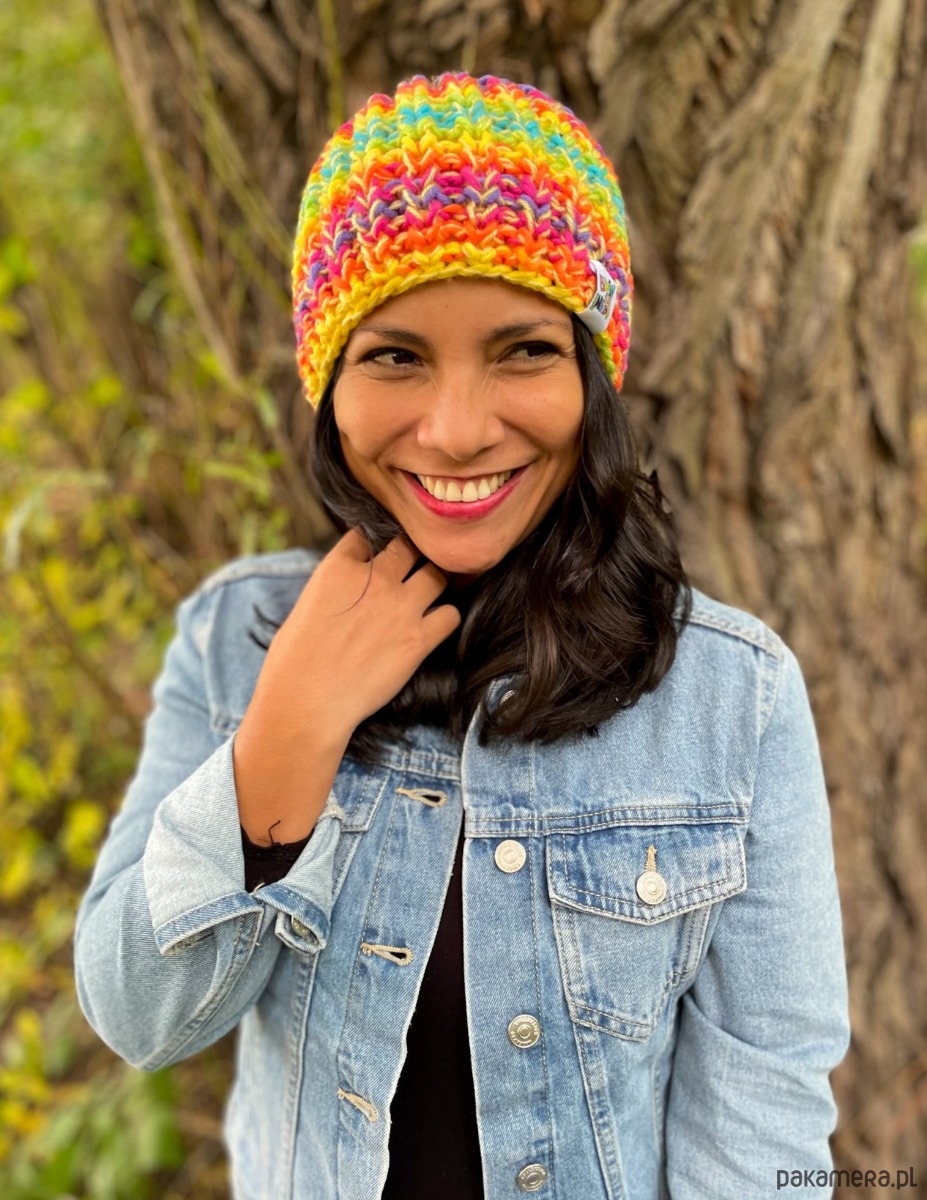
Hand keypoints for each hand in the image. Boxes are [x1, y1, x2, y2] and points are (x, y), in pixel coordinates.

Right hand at [232, 530, 460, 841]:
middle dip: (409, 555)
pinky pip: (450, 615)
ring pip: (437, 574)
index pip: (366, 534)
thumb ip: (335, 586)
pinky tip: (434, 627)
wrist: (308, 704)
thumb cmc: (293, 662)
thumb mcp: (306, 607)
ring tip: (427, 595)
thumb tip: (349, 584)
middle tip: (407, 571)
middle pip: (408, 546)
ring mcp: (401, 608)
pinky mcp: (419, 639)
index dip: (371, 545)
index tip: (373, 557)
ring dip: (433, 583)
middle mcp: (375, 579)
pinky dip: (445, 619)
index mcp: (339, 568)